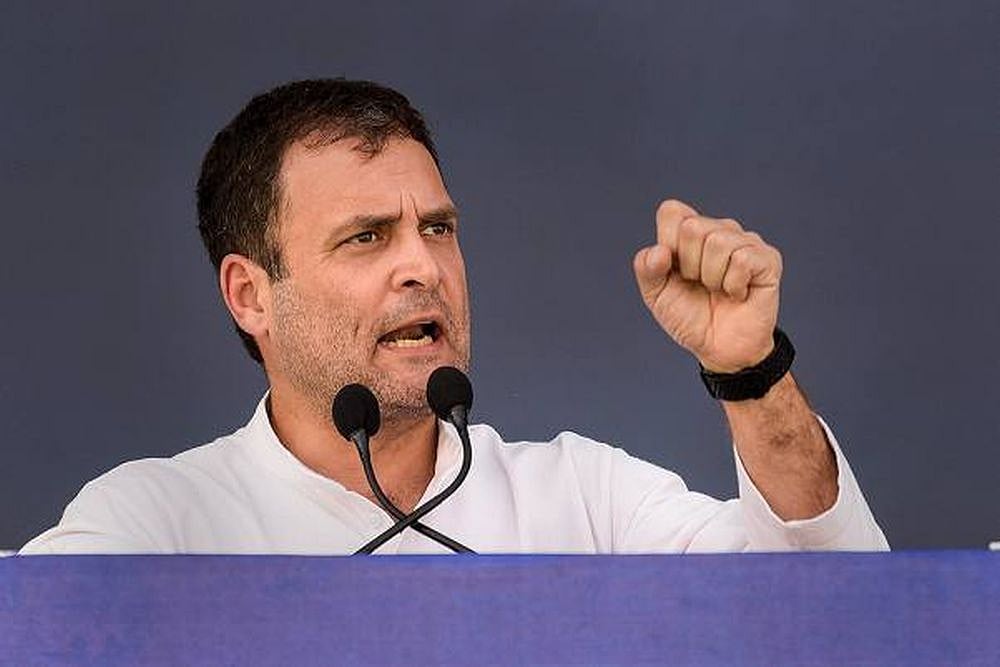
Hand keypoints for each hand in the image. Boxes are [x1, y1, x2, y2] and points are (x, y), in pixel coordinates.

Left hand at [633, 199, 781, 372]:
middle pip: (692, 227)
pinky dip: (733, 285)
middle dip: (689, 265)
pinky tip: (738, 294)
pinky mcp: (767, 259)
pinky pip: (742, 259)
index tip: (675, 270)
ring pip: (717, 241)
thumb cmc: (690, 317)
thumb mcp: (656, 294)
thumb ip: (646, 269)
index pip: (672, 211)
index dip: (668, 243)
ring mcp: (746, 241)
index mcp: (690, 231)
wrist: (718, 348)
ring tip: (718, 290)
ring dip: (712, 277)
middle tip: (700, 284)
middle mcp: (720, 229)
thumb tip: (659, 250)